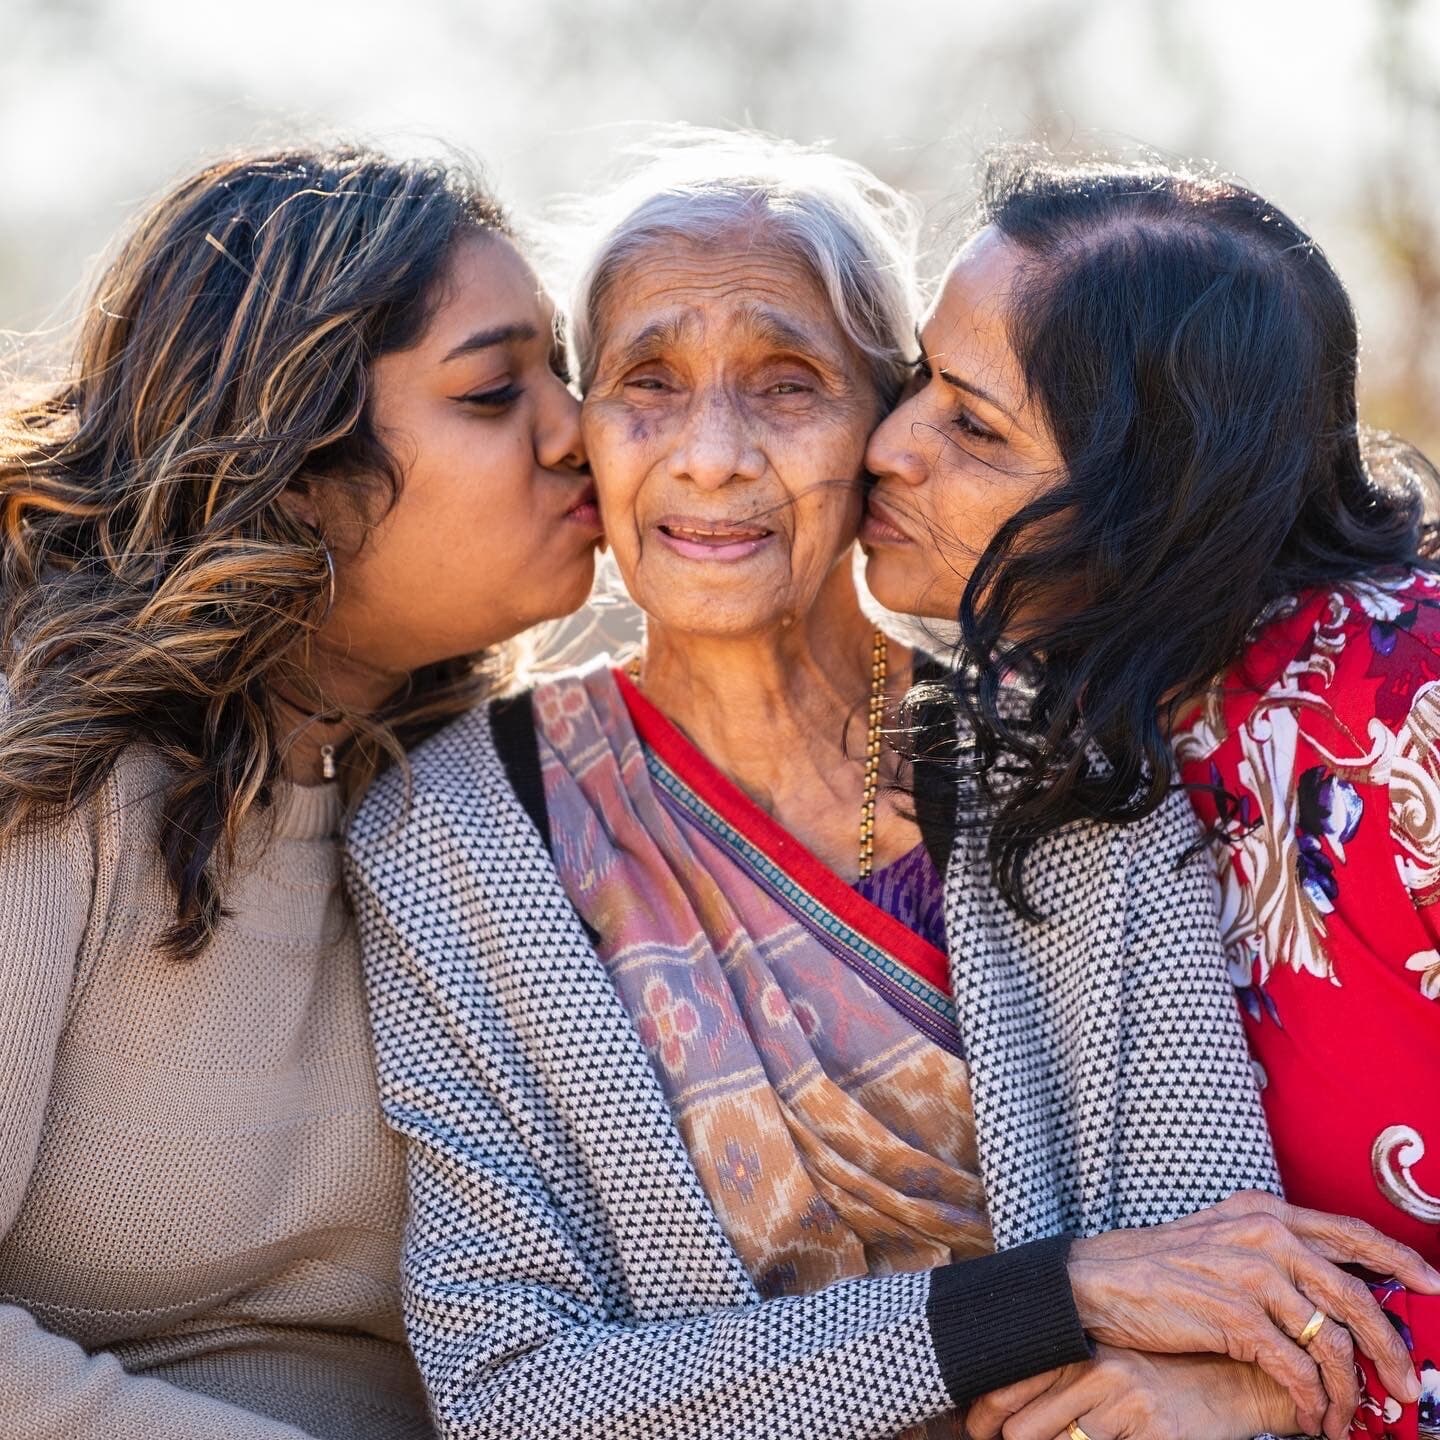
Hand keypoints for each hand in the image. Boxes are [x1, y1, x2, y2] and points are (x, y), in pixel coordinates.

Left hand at [965, 1344, 1297, 1439]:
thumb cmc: (1158, 1375)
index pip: (1002, 1389)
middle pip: (1022, 1429)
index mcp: (1073, 1348)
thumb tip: (992, 1414)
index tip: (976, 1431)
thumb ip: (1057, 1380)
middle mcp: (1093, 1370)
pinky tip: (1121, 1437)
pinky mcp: (1154, 1433)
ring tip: (1079, 1434)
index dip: (980, 1420)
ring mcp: (1125, 1403)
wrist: (1234, 1377)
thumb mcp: (1103, 1364)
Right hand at [1066, 1190, 1438, 1439]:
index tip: (1431, 1286)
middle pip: (1353, 1293)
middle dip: (1389, 1348)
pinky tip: (1310, 1415)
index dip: (1398, 1259)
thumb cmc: (1161, 1268)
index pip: (1349, 1232)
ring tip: (1348, 1415)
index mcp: (1264, 1213)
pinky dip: (1312, 1399)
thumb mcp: (1223, 1241)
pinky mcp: (1233, 1314)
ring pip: (1329, 1338)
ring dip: (1348, 1388)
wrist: (1099, 1281)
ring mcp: (1249, 1273)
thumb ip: (1275, 1254)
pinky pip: (1295, 1366)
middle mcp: (1263, 1235)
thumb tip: (1333, 1288)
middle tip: (1405, 1386)